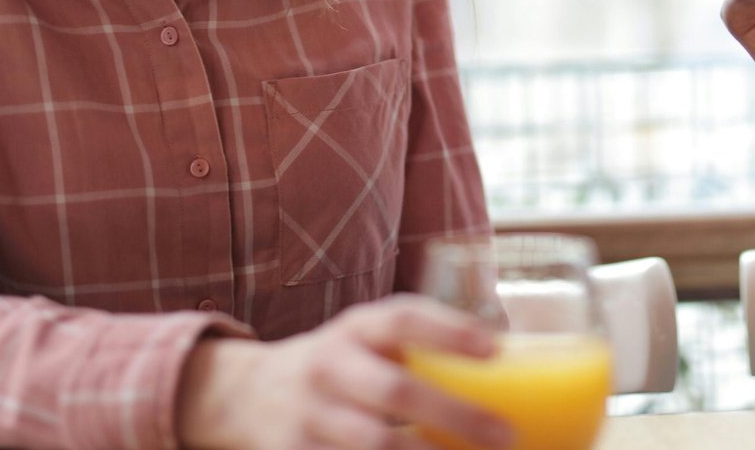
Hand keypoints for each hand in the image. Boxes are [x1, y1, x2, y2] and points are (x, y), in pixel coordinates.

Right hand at [177, 294, 513, 449]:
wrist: (244, 395)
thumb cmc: (339, 366)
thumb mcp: (366, 339)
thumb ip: (419, 347)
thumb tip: (511, 360)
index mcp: (355, 328)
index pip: (403, 318)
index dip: (449, 331)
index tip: (497, 350)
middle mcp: (329, 367)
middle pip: (396, 392)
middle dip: (455, 416)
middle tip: (506, 434)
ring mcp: (309, 418)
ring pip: (374, 446)